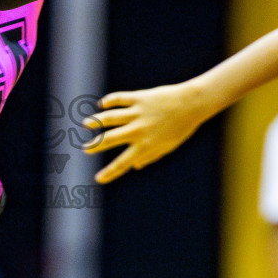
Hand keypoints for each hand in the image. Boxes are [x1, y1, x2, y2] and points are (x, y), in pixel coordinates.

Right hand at [83, 81, 210, 183]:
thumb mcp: (167, 146)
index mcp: (146, 145)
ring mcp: (137, 113)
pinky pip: (119, 99)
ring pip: (110, 117)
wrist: (191, 104)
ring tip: (86, 124)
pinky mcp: (139, 98)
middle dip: (95, 145)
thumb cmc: (181, 127)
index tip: (98, 179)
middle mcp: (139, 130)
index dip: (110, 172)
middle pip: (110, 139)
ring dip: (96, 121)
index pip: (123, 163)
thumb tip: (134, 165)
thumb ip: (150, 156)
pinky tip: (102, 105)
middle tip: (85, 148)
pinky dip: (109, 101)